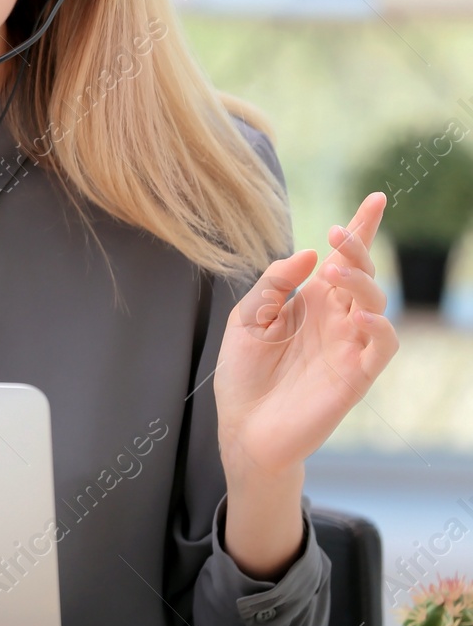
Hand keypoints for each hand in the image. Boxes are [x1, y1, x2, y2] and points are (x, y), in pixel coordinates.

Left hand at [214, 191, 398, 478]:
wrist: (243, 428)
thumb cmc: (245, 374)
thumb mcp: (247, 318)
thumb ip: (274, 283)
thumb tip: (309, 254)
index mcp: (310, 302)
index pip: (342, 259)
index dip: (361, 229)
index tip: (376, 198)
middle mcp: (335, 320)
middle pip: (362, 274)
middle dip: (358, 248)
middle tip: (338, 235)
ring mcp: (347, 346)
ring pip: (376, 305)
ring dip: (363, 282)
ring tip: (336, 272)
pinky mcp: (355, 376)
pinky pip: (382, 347)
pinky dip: (380, 328)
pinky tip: (362, 316)